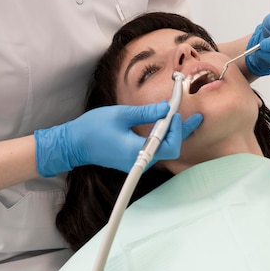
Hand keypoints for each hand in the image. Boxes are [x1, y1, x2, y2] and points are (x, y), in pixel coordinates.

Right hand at [35, 103, 203, 176]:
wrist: (74, 144)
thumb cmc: (94, 128)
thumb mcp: (121, 115)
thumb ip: (146, 112)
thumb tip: (166, 108)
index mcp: (138, 151)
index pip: (169, 146)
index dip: (177, 129)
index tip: (174, 112)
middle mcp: (140, 162)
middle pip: (170, 149)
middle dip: (182, 131)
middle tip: (195, 117)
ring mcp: (136, 163)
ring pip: (162, 149)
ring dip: (172, 133)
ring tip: (181, 117)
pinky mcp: (132, 159)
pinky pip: (153, 149)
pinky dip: (161, 136)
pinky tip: (165, 124)